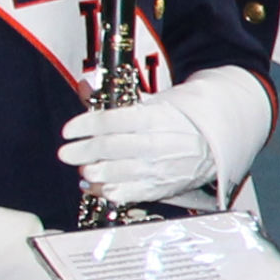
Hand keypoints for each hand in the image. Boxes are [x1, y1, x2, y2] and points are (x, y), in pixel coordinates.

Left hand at [57, 102, 218, 207]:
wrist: (213, 149)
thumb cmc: (178, 124)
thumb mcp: (155, 104)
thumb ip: (117, 99)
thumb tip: (84, 86)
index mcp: (156, 118)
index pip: (113, 120)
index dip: (86, 125)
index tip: (68, 131)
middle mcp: (158, 143)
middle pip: (111, 147)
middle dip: (83, 151)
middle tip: (66, 153)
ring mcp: (160, 168)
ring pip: (118, 172)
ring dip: (95, 172)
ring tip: (84, 170)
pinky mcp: (161, 188)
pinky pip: (129, 193)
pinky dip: (109, 191)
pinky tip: (97, 186)